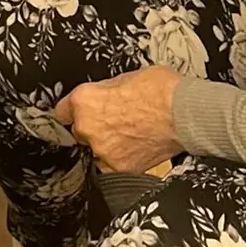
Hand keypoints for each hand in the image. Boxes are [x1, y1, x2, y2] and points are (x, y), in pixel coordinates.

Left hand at [56, 67, 180, 173]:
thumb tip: (103, 97)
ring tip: (130, 134)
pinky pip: (111, 165)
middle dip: (94, 127)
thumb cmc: (161, 90)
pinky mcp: (119, 168)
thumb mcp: (125, 77)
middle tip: (116, 120)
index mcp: (84, 101)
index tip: (77, 112)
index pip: (61, 111)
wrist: (184, 113)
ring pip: (96, 150)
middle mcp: (87, 127)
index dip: (73, 111)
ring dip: (107, 144)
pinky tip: (136, 148)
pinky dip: (121, 159)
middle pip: (80, 131)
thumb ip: (104, 91)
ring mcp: (102, 151)